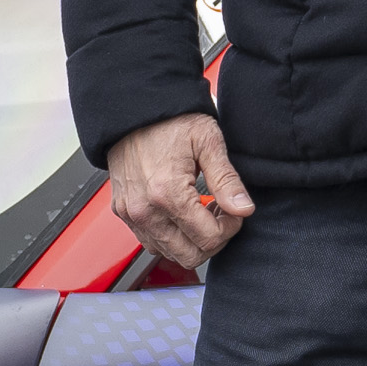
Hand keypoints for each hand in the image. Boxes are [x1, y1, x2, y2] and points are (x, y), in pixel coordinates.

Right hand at [105, 114, 255, 276]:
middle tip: (220, 214)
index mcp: (167, 193)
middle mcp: (144, 210)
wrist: (133, 110)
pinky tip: (181, 214)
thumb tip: (244, 208)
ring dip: (191, 240)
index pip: (208, 239)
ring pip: (169, 253)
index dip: (230, 228)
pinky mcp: (123, 212)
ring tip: (201, 212)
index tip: (234, 212)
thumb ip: (227, 180)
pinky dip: (171, 237)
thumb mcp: (207, 141)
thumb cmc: (169, 120)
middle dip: (212, 240)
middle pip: (189, 255)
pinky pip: (151, 242)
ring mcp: (131, 213)